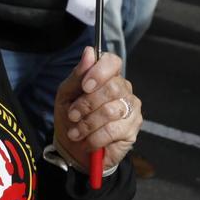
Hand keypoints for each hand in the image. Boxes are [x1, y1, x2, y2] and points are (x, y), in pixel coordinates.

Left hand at [54, 47, 140, 171]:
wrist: (73, 148)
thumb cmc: (71, 116)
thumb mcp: (66, 95)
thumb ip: (77, 75)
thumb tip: (89, 51)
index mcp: (107, 75)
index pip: (113, 62)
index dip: (99, 72)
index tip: (85, 86)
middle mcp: (123, 89)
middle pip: (112, 88)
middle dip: (87, 104)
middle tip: (73, 115)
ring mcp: (130, 109)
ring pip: (111, 111)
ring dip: (88, 124)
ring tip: (76, 132)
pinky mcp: (132, 130)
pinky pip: (113, 131)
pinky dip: (95, 138)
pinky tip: (88, 142)